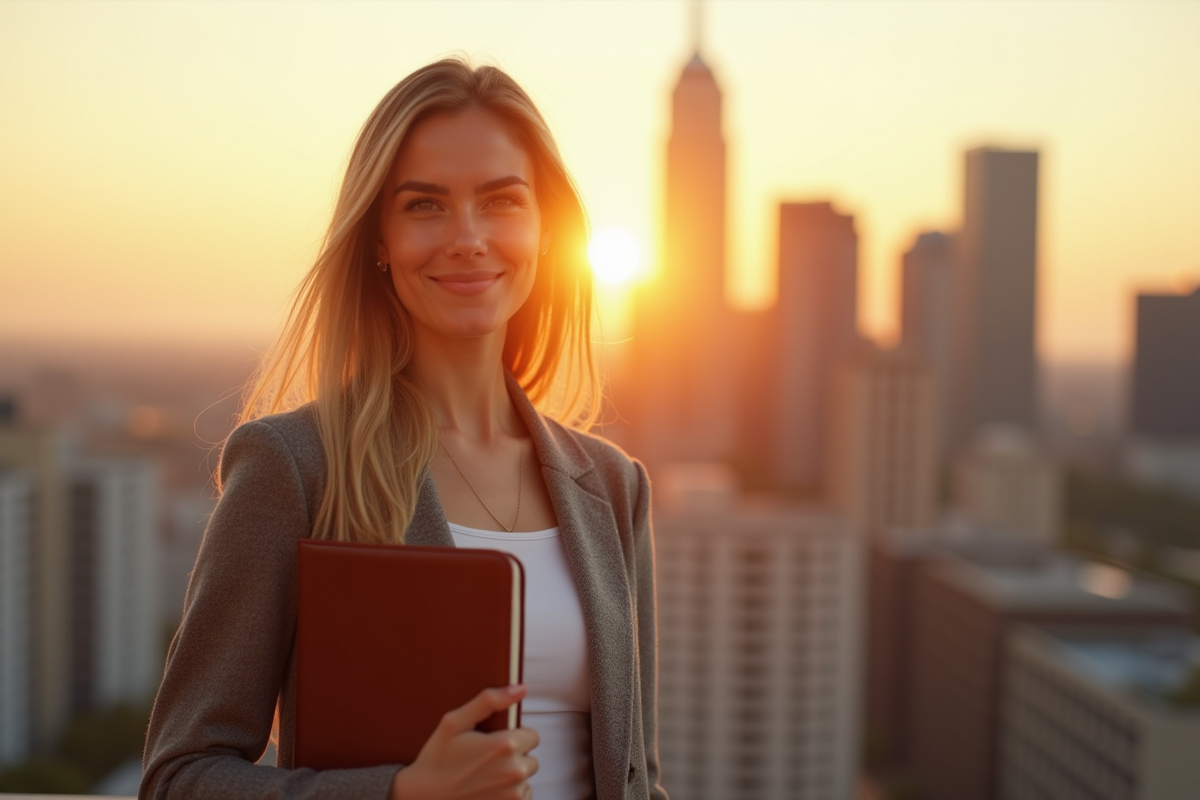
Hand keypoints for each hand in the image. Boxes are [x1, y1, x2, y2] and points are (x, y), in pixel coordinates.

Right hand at [389, 685, 538, 799]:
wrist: (424, 796)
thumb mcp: (454, 722)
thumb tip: (520, 689)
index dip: (514, 736)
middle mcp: (514, 771)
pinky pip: (523, 796)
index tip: (495, 741)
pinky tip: (489, 789)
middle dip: (514, 756)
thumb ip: (489, 701)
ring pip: (526, 778)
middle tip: (487, 758)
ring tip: (486, 774)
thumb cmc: (437, 758)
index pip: (532, 735)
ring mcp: (513, 794)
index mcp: (505, 745)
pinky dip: (510, 792)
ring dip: (512, 775)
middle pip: (531, 757)